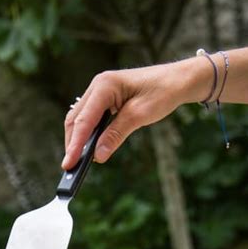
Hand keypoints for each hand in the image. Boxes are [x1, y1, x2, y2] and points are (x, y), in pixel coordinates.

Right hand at [62, 46, 247, 168]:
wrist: (178, 80)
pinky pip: (89, 118)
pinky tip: (89, 149)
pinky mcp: (105, 99)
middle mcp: (98, 86)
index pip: (84, 120)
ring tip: (78, 162)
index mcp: (105, 85)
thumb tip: (98, 156)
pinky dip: (87, 135)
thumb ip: (116, 134)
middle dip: (72, 144)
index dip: (75, 145)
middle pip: (76, 120)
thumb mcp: (140, 115)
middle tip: (71, 168)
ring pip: (80, 120)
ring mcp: (100, 91)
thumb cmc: (163, 92)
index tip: (68, 164)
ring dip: (78, 140)